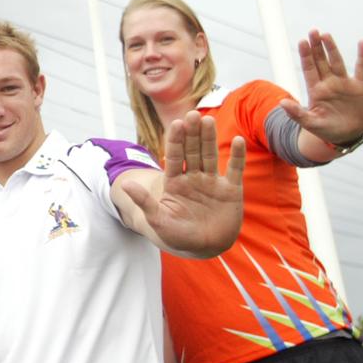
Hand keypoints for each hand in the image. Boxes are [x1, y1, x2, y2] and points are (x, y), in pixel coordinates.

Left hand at [122, 112, 245, 254]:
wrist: (203, 248)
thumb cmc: (177, 235)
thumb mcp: (158, 220)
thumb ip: (144, 202)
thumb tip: (124, 186)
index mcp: (175, 182)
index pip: (175, 157)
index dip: (176, 141)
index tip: (176, 124)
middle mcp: (193, 178)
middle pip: (192, 151)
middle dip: (192, 134)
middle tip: (192, 114)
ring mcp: (212, 182)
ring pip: (210, 155)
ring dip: (209, 139)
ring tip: (208, 120)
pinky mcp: (231, 190)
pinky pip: (234, 170)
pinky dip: (237, 156)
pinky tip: (238, 140)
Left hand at [281, 30, 362, 144]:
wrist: (346, 136)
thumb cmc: (326, 130)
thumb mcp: (310, 123)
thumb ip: (296, 113)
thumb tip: (281, 103)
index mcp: (315, 90)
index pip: (309, 68)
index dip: (305, 55)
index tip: (302, 42)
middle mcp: (328, 83)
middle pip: (320, 61)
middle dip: (316, 47)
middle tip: (312, 31)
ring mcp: (343, 83)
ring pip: (337, 61)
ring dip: (332, 48)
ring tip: (326, 35)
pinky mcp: (359, 87)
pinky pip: (361, 68)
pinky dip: (362, 56)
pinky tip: (361, 43)